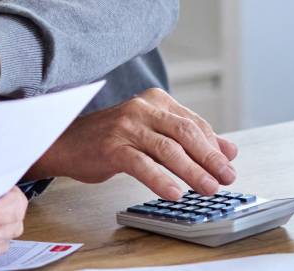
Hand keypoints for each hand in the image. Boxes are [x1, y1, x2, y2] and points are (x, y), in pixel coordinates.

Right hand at [28, 89, 237, 199]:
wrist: (65, 142)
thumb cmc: (110, 139)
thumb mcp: (152, 134)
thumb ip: (187, 140)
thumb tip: (229, 151)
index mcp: (155, 100)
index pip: (193, 123)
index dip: (214, 146)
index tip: (228, 166)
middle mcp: (142, 108)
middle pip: (185, 132)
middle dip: (210, 158)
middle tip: (227, 178)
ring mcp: (126, 126)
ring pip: (168, 149)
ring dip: (193, 171)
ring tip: (208, 188)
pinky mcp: (111, 146)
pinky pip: (142, 164)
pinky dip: (160, 179)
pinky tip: (174, 193)